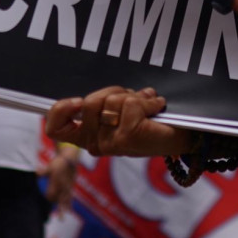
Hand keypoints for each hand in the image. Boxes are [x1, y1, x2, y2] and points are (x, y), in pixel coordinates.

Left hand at [38, 146, 77, 214]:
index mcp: (56, 183)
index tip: (44, 202)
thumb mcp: (49, 167)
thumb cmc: (58, 163)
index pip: (51, 195)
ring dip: (62, 210)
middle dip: (54, 208)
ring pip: (65, 201)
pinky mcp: (71, 188)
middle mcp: (62, 188)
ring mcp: (67, 189)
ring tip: (61, 219)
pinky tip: (69, 210)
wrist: (70, 160)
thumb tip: (34, 174)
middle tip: (50, 216)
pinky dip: (69, 204)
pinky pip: (70, 198)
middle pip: (58, 201)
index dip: (48, 199)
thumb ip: (42, 172)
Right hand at [45, 86, 189, 157]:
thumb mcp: (118, 112)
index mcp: (88, 138)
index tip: (77, 101)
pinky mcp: (129, 136)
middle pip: (89, 102)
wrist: (182, 137)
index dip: (59, 111)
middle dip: (114, 92)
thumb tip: (82, 97)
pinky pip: (131, 102)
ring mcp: (111, 143)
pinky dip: (148, 100)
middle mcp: (96, 145)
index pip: (55, 130)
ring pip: (111, 100)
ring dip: (133, 96)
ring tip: (146, 106)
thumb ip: (100, 105)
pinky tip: (156, 108)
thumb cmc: (148, 122)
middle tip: (131, 99)